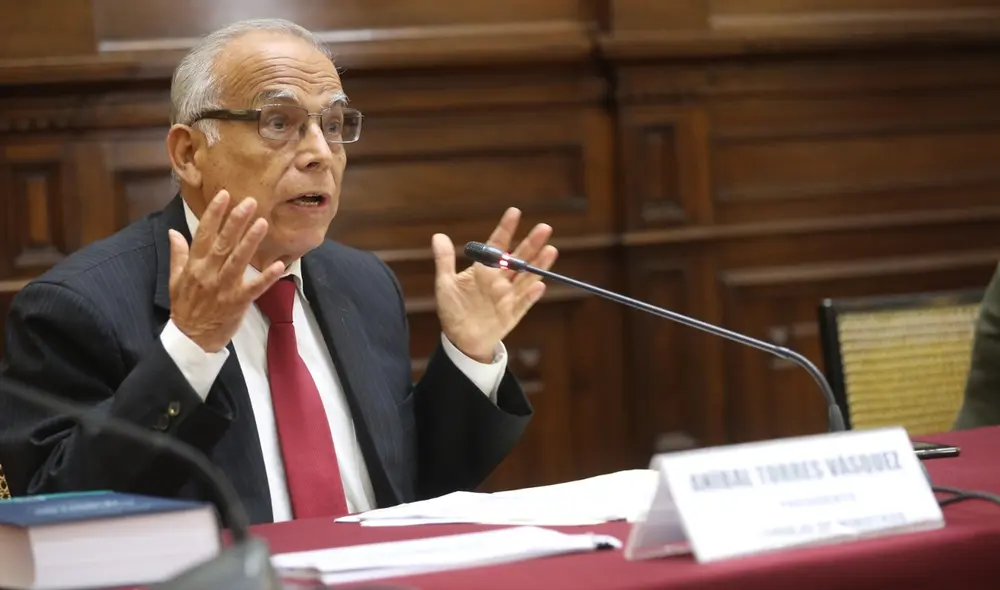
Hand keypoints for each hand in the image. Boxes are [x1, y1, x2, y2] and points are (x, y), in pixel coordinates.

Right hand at [168, 190, 284, 351]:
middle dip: (235, 221)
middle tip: (249, 202)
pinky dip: (266, 277)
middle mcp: (208, 273)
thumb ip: (178, 254)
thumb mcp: (175, 280)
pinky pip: (255, 288)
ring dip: (250, 242)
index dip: (214, 214)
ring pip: (238, 260)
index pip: (203, 234)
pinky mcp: (237, 302)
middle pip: (223, 242)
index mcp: (194, 265)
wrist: (190, 339)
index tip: (224, 196)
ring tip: (262, 223)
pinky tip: (279, 265)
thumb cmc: (185, 307)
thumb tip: (174, 231)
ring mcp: (223, 288)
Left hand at [432, 207, 557, 362]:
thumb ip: (445, 260)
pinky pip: (523, 304)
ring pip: (526, 277)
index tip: (514, 212)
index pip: (498, 245)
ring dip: (538, 265)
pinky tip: (539, 285)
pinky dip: (530, 295)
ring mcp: (507, 297)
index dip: (506, 229)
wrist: (459, 339)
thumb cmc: (454, 310)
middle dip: (531, 243)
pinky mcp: (511, 314)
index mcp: (485, 270)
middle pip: (519, 258)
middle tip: (544, 227)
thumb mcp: (446, 283)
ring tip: (550, 250)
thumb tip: (438, 236)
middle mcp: (500, 280)